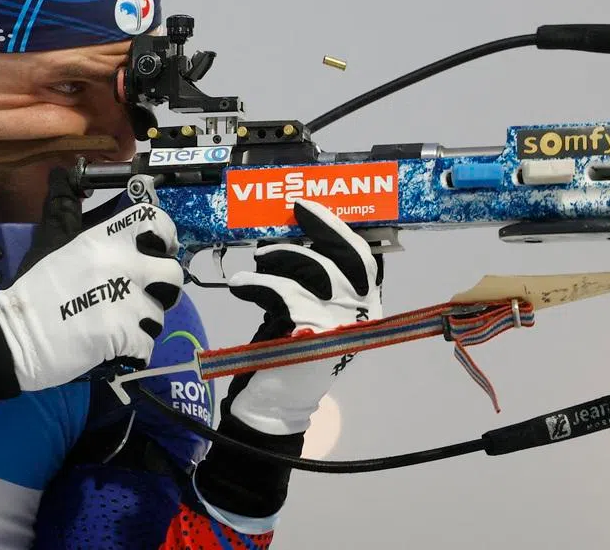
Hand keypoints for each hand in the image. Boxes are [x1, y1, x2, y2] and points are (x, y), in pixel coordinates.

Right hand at [0, 168, 183, 391]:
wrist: (13, 336)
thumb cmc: (33, 288)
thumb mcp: (50, 239)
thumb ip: (67, 210)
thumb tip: (60, 174)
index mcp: (105, 239)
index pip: (155, 220)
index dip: (166, 235)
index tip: (160, 250)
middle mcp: (122, 265)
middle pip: (173, 273)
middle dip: (163, 288)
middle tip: (143, 296)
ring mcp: (126, 301)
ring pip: (162, 313)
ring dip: (146, 323)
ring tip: (122, 325)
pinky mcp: (124, 336)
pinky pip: (148, 345)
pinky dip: (135, 351)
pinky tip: (114, 346)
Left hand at [223, 199, 383, 434]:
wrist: (277, 401)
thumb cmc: (293, 349)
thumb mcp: (309, 307)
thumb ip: (314, 278)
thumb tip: (296, 234)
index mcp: (368, 305)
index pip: (362, 257)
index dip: (337, 228)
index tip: (311, 207)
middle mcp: (363, 313)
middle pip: (346, 256)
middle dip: (320, 227)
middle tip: (292, 209)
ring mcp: (341, 323)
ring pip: (311, 270)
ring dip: (278, 259)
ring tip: (256, 263)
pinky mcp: (313, 332)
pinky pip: (283, 292)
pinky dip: (257, 283)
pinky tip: (242, 285)